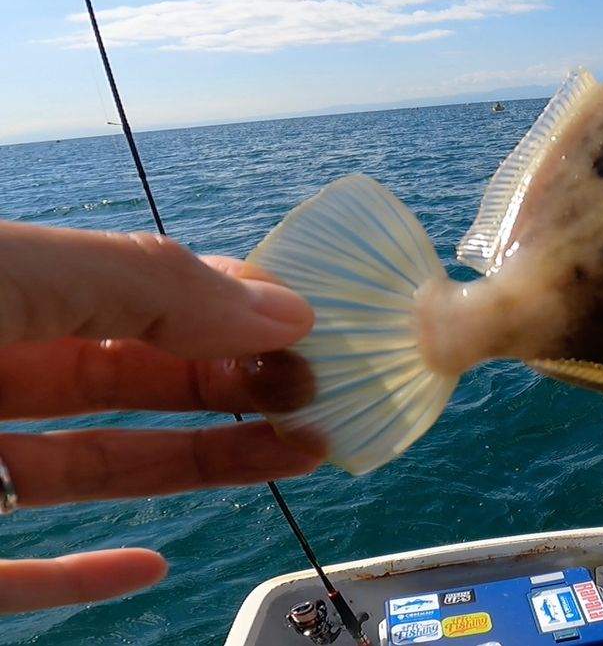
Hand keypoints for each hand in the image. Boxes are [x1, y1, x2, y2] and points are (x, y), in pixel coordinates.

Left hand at [0, 221, 323, 612]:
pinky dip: (86, 578)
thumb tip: (285, 314)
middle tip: (320, 388)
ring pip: (90, 470)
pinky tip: (151, 563)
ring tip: (300, 454)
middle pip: (124, 381)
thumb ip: (147, 287)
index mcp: (1, 294)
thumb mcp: (18, 272)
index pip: (127, 296)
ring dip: (200, 467)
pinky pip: (14, 582)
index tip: (303, 322)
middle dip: (232, 382)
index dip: (219, 306)